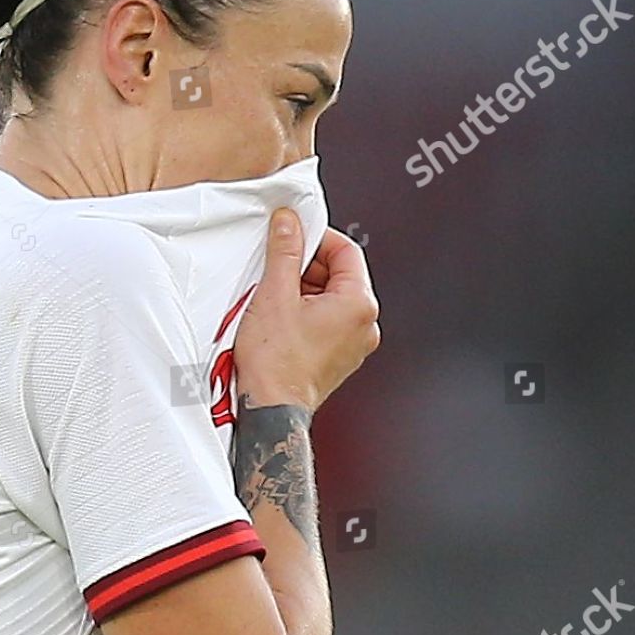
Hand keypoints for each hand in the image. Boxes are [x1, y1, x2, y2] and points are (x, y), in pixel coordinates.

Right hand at [233, 212, 379, 412]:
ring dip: (303, 290)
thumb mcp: (275, 294)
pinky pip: (326, 322)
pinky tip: (278, 319)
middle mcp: (364, 325)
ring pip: (330, 299)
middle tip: (277, 267)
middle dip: (306, 266)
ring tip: (273, 299)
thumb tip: (290, 225)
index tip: (295, 234)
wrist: (270, 409)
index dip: (318, 237)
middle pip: (339, 275)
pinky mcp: (337, 358)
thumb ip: (285, 251)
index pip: (346, 251)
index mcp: (359, 305)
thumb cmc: (276, 365)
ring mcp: (353, 345)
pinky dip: (305, 313)